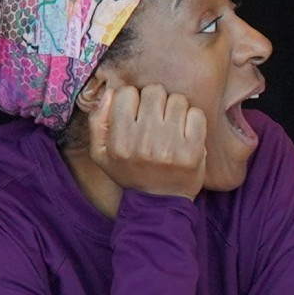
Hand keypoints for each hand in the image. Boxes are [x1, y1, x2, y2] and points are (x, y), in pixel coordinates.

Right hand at [88, 84, 208, 199]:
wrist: (159, 203)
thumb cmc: (130, 172)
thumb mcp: (101, 153)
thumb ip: (97, 120)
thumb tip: (110, 92)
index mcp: (119, 141)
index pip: (126, 93)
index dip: (132, 100)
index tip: (137, 113)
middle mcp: (144, 142)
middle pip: (154, 91)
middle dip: (156, 101)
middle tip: (157, 117)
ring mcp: (170, 146)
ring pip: (177, 100)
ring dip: (175, 109)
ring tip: (171, 126)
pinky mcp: (193, 151)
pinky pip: (196, 114)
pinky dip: (193, 119)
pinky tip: (186, 132)